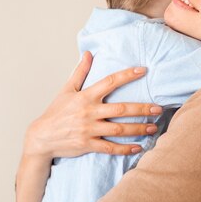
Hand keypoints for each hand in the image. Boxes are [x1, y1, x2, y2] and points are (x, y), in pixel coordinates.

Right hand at [24, 52, 162, 158]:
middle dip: (142, 109)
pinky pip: (110, 148)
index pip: (109, 82)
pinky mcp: (88, 145)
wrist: (41, 137)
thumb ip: (80, 72)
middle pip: (121, 109)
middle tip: (159, 108)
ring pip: (119, 129)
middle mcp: (89, 112)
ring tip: (153, 127)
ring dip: (138, 129)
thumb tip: (88, 53)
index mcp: (85, 96)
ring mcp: (89, 130)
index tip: (143, 71)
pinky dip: (125, 148)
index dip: (127, 75)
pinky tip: (138, 147)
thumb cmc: (56, 112)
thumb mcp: (66, 90)